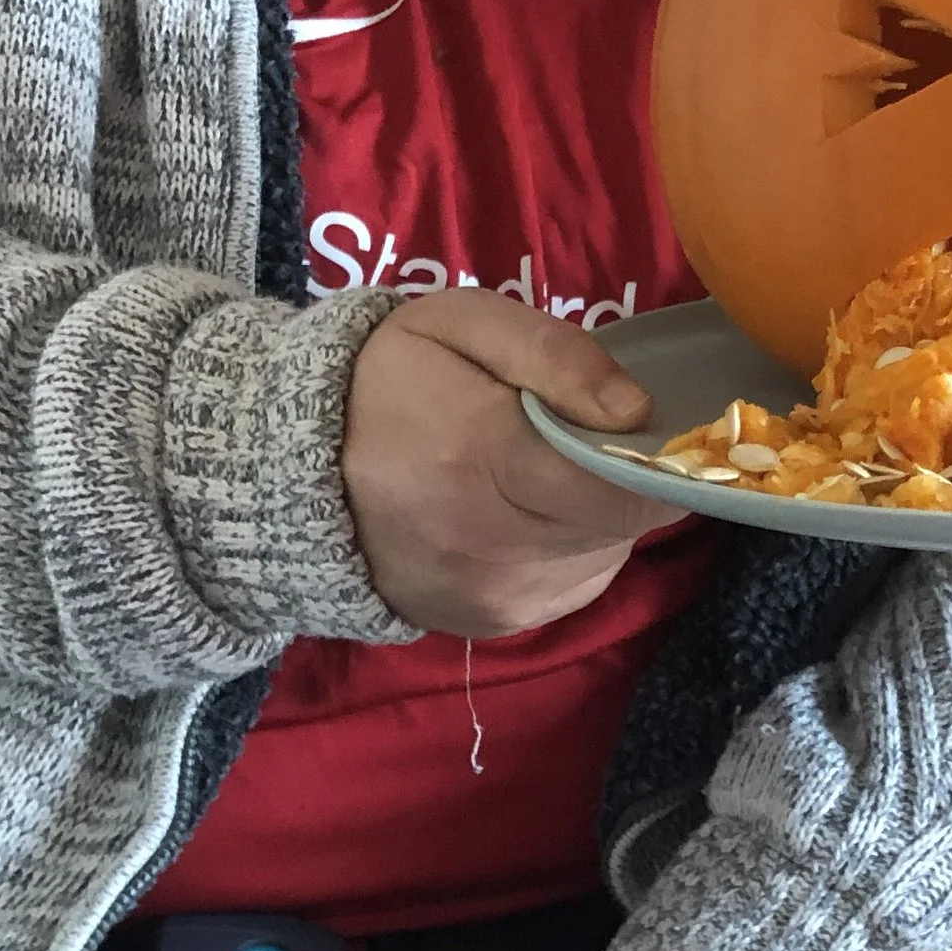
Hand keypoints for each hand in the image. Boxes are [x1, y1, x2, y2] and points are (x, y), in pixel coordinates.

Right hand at [340, 291, 682, 636]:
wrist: (292, 469)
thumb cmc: (388, 379)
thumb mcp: (462, 324)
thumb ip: (555, 353)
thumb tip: (637, 411)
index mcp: (481, 457)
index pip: (627, 483)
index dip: (659, 453)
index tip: (648, 422)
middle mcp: (490, 545)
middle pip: (624, 522)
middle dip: (626, 477)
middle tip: (590, 435)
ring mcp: (492, 596)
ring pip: (607, 555)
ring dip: (600, 514)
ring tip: (547, 471)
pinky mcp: (494, 626)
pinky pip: (577, 584)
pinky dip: (573, 547)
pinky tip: (528, 511)